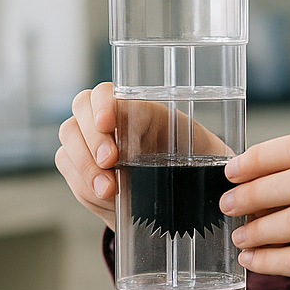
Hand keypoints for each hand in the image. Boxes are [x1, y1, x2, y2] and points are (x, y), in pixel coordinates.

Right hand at [55, 83, 229, 230]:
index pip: (108, 92)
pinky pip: (68, 166)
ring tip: (108, 190)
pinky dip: (82, 182)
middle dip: (91, 138)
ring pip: (69, 139)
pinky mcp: (81, 165)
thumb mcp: (202, 155)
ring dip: (84, 165)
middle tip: (109, 162)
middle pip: (80, 111)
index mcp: (141, 108)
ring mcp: (91, 140)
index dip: (103, 105)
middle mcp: (111, 119)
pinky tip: (104, 197)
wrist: (180, 197)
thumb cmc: (195, 168)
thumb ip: (198, 154)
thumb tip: (221, 163)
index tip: (109, 125)